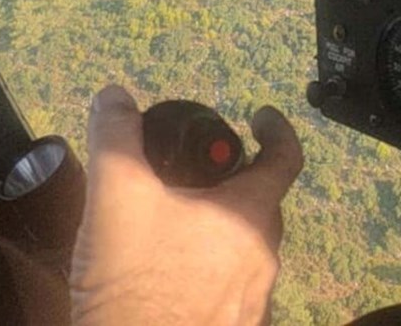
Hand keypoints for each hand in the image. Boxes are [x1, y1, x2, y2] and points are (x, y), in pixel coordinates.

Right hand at [70, 85, 302, 325]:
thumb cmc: (133, 285)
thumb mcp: (115, 197)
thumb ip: (116, 137)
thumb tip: (113, 96)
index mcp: (250, 217)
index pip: (286, 158)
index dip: (277, 128)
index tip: (259, 116)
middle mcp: (264, 262)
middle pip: (264, 205)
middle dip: (238, 181)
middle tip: (200, 175)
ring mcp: (253, 307)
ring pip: (248, 252)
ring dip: (223, 232)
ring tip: (179, 228)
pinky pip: (234, 293)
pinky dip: (214, 275)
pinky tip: (175, 280)